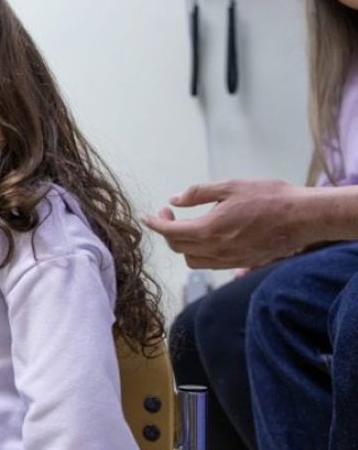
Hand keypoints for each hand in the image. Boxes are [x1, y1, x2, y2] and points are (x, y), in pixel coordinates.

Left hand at [141, 179, 308, 268]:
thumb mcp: (230, 186)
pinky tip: (204, 237)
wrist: (303, 217)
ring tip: (185, 226)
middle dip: (167, 231)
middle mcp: (216, 249)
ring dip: (182, 244)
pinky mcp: (241, 263)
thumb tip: (174, 199)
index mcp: (209, 230)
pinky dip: (199, 252)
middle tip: (169, 214)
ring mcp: (229, 260)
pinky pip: (210, 264)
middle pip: (178, 247)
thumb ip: (198, 193)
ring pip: (192, 259)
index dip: (154, 224)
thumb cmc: (269, 197)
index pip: (170, 232)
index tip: (146, 216)